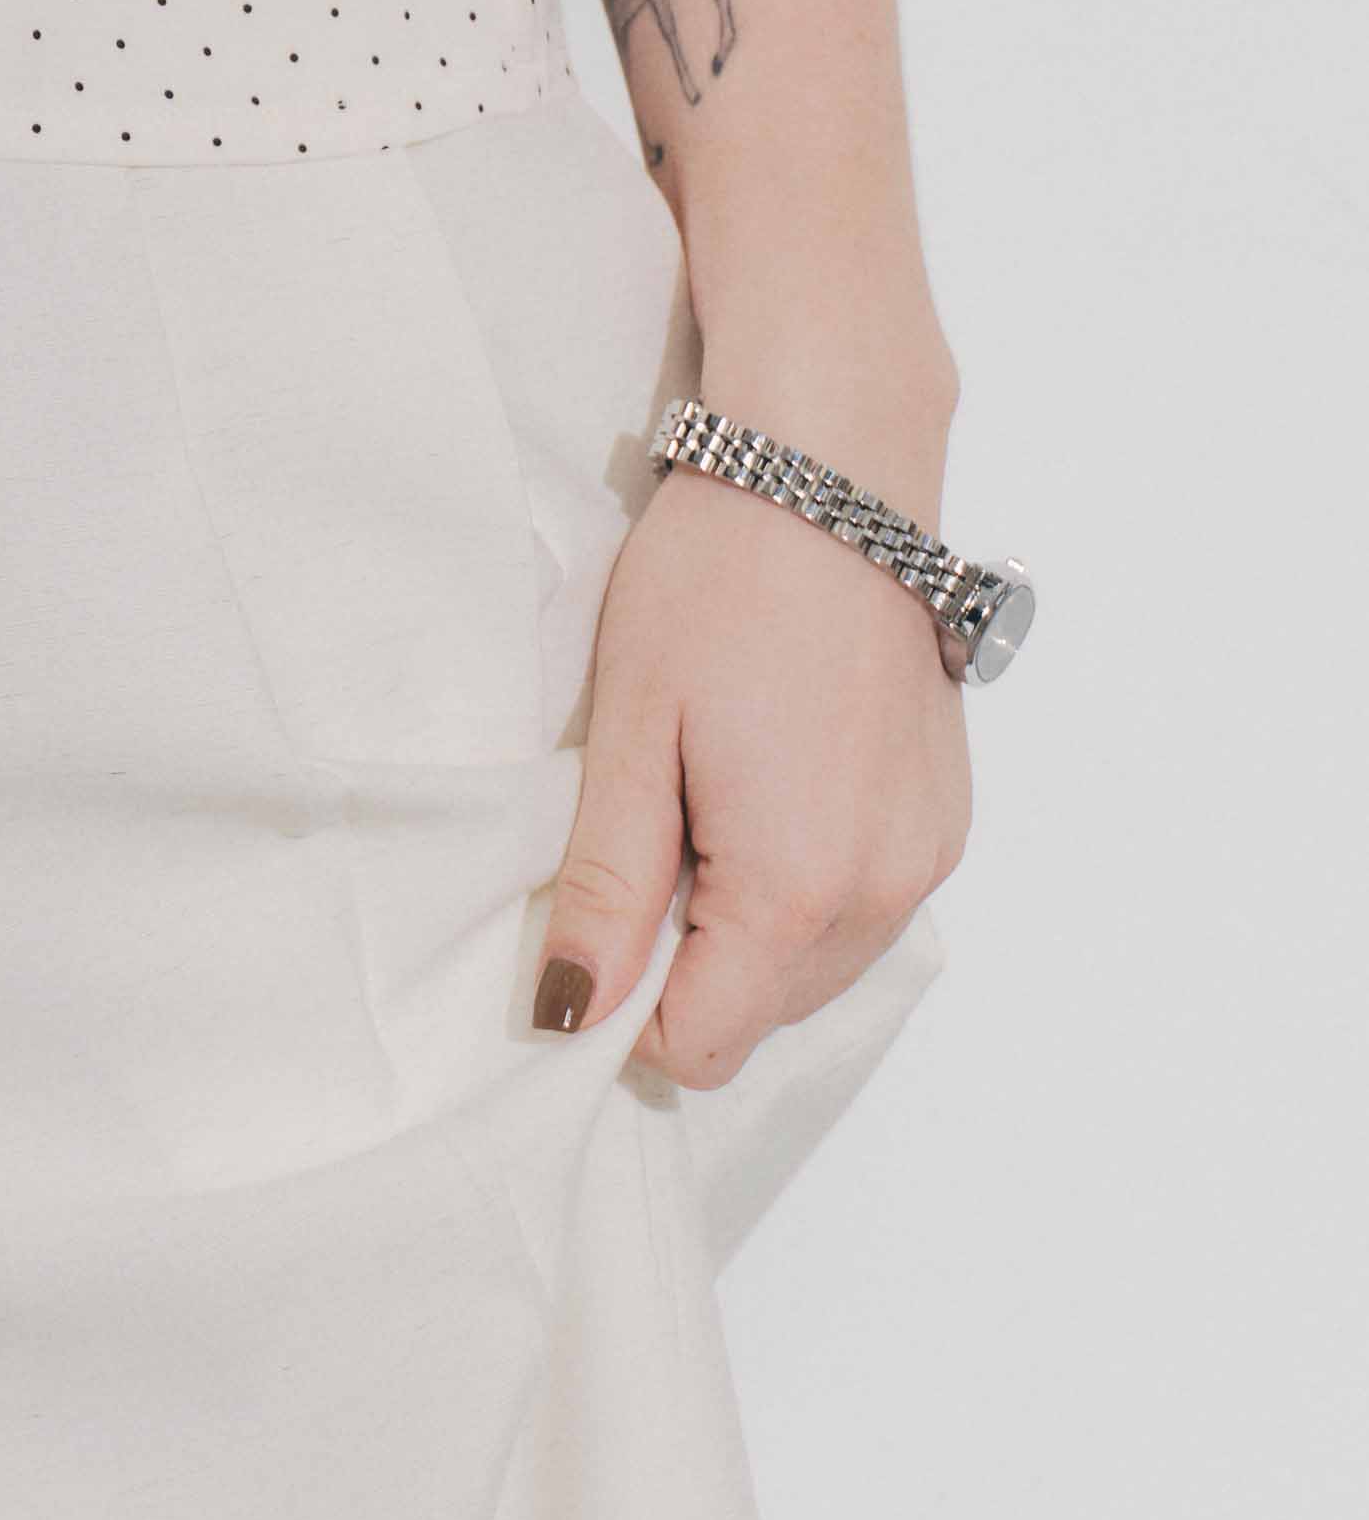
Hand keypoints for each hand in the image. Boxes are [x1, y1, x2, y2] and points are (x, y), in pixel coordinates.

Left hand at [533, 450, 971, 1086]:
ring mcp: (928, 856)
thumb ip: (607, 887)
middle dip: (688, 966)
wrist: (831, 474)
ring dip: (748, 929)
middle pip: (762, 1015)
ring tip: (702, 800)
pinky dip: (806, 886)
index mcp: (797, 887)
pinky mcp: (946, 819)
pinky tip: (765, 789)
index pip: (704, 1045)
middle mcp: (885, 892)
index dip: (626, 1010)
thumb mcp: (630, 731)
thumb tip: (574, 1011)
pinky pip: (864, 909)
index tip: (590, 924)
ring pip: (816, 969)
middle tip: (642, 835)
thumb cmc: (717, 583)